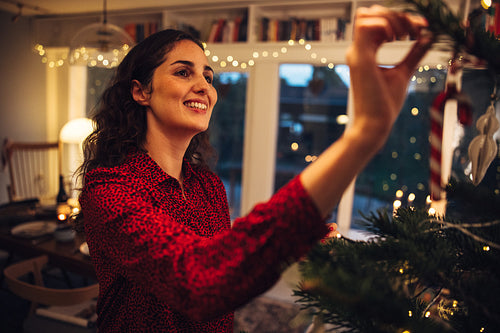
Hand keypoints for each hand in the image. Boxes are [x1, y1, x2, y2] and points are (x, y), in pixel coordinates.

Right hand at [300, 6, 432, 217]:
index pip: (378, 22)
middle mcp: (358, 50)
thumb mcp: (404, 72)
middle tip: (415, 30)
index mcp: (366, 53)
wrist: (374, 125)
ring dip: (390, 18)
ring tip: (406, 34)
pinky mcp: (359, 58)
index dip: (401, 19)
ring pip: (367, 15)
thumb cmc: (384, 105)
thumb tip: (427, 37)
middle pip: (372, 13)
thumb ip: (414, 53)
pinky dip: (385, 25)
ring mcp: (356, 53)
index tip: (421, 29)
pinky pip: (365, 26)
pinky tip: (399, 38)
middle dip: (397, 16)